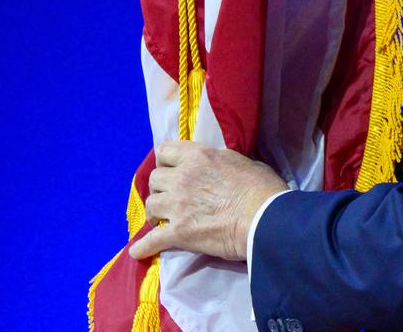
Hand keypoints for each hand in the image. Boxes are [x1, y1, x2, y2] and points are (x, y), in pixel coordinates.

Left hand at [128, 140, 288, 261]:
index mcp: (198, 156)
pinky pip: (151, 240)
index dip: (166, 161)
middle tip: (171, 197)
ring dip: (155, 212)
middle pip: (154, 179)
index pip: (165, 150)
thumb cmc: (262, 188)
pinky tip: (138, 251)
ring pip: (150, 205)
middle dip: (161, 188)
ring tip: (161, 220)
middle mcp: (182, 177)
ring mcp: (177, 205)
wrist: (264, 219)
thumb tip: (217, 167)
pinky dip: (143, 247)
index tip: (172, 170)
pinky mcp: (178, 232)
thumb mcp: (241, 161)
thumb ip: (220, 162)